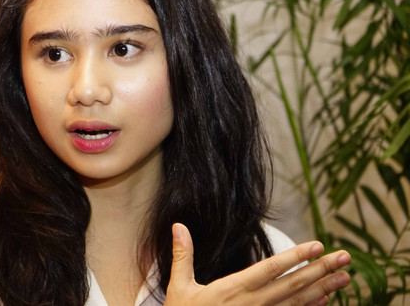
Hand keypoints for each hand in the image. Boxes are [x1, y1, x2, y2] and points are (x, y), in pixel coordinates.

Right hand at [165, 223, 350, 305]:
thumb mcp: (179, 287)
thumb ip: (183, 255)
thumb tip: (179, 226)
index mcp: (232, 290)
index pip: (269, 269)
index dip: (294, 257)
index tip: (316, 246)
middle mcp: (251, 304)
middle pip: (292, 285)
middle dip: (320, 270)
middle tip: (345, 257)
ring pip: (297, 303)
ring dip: (323, 289)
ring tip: (345, 277)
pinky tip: (325, 300)